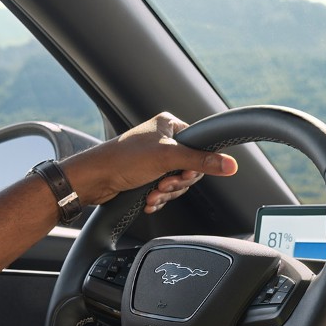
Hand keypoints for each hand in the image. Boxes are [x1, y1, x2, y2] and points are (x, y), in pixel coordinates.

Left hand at [61, 112, 238, 212]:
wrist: (94, 179)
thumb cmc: (123, 159)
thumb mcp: (168, 158)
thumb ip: (202, 161)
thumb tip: (230, 164)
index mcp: (169, 126)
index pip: (199, 146)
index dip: (194, 165)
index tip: (184, 172)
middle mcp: (162, 141)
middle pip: (190, 168)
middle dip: (177, 182)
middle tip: (164, 183)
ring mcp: (154, 159)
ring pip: (177, 182)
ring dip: (166, 193)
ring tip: (153, 193)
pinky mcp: (146, 176)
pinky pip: (165, 191)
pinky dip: (159, 198)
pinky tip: (149, 199)